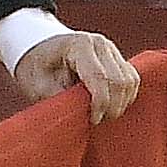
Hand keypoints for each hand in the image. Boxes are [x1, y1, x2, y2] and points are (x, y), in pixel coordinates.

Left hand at [12, 30, 139, 123]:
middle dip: (112, 107)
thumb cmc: (34, 67)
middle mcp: (100, 44)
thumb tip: (81, 115)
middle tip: (96, 122)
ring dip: (120, 103)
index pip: (101, 78)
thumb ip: (59, 99)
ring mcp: (111, 50)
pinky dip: (124, 97)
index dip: (101, 104)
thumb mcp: (38, 85)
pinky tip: (108, 106)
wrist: (37, 48)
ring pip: (130, 81)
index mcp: (79, 46)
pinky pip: (131, 80)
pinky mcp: (117, 58)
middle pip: (120, 81)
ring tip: (101, 115)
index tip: (93, 121)